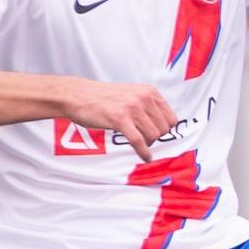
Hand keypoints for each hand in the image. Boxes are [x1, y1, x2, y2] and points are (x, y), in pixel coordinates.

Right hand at [59, 80, 177, 161]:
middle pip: (163, 129)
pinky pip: (139, 141)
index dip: (165, 130)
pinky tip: (145, 157)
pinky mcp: (120, 119)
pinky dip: (144, 152)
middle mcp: (143, 98)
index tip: (157, 135)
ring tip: (139, 144)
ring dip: (148, 144)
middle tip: (144, 139)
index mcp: (149, 91)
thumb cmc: (103, 97)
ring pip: (153, 136)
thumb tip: (164, 126)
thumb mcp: (131, 94)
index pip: (171, 118)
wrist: (77, 95)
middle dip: (155, 138)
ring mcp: (132, 108)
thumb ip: (147, 106)